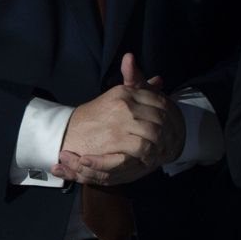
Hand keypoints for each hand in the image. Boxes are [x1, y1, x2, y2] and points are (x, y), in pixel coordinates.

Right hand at [52, 54, 183, 184]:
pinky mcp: (117, 139)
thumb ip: (137, 87)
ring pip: (155, 132)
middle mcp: (124, 104)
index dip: (171, 115)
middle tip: (172, 142)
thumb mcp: (115, 98)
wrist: (68, 133)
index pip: (160, 101)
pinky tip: (149, 159)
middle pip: (161, 118)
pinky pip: (144, 147)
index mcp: (125, 92)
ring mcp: (121, 121)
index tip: (172, 127)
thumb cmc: (93, 118)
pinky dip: (150, 155)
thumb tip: (158, 80)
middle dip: (170, 132)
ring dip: (162, 145)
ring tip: (161, 152)